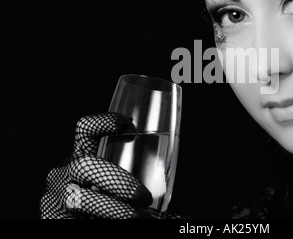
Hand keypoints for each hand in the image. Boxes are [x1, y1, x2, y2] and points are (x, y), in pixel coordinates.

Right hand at [40, 113, 164, 218]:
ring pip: (80, 199)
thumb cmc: (108, 209)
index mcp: (83, 159)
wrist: (88, 224)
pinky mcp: (53, 219)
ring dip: (114, 209)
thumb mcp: (122, 195)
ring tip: (138, 218)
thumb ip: (144, 197)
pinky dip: (105, 219)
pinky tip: (121, 224)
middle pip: (85, 164)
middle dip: (118, 181)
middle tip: (144, 198)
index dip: (103, 122)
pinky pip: (77, 218)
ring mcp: (55, 199)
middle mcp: (64, 175)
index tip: (129, 125)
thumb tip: (185, 220)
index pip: (85, 130)